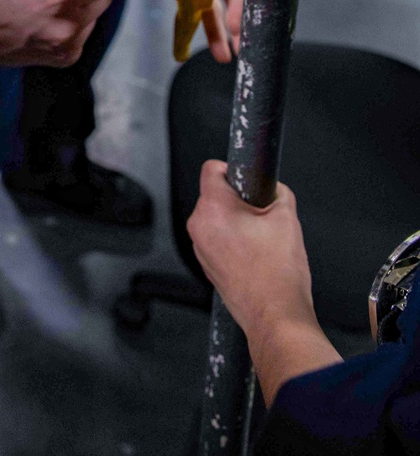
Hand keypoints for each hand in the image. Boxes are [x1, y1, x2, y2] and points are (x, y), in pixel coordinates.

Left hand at [187, 161, 340, 405]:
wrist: (276, 318)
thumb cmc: (279, 275)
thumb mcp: (287, 218)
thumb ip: (278, 192)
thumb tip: (273, 187)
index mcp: (213, 208)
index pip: (212, 168)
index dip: (233, 169)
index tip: (248, 179)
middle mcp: (199, 226)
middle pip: (216, 195)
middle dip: (240, 200)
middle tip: (263, 216)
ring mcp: (200, 248)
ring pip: (217, 219)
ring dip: (236, 222)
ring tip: (262, 241)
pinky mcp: (207, 265)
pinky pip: (217, 240)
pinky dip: (233, 241)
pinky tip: (255, 256)